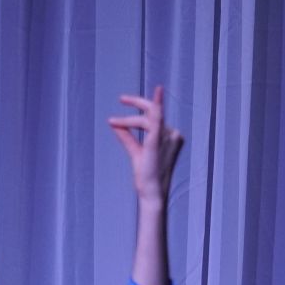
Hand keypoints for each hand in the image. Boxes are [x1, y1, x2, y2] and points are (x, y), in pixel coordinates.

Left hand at [108, 86, 183, 201]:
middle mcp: (172, 134)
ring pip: (146, 118)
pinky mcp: (157, 141)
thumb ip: (127, 138)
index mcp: (169, 136)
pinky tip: (158, 91)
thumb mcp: (136, 152)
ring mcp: (167, 137)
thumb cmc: (146, 176)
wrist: (151, 192)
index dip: (140, 108)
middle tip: (121, 98)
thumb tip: (115, 124)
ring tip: (112, 121)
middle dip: (138, 102)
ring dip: (127, 120)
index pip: (154, 117)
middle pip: (153, 112)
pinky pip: (157, 120)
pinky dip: (156, 106)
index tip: (124, 101)